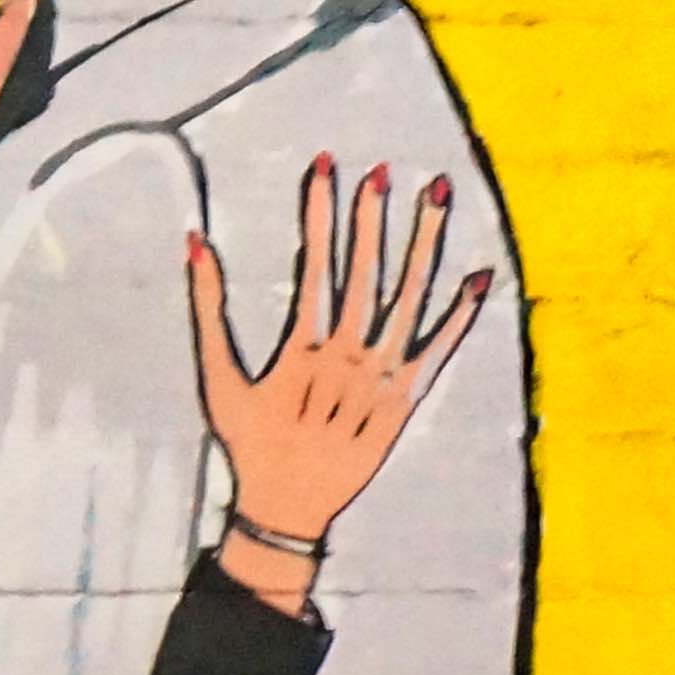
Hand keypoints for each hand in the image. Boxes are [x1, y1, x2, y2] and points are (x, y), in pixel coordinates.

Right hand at [186, 156, 490, 618]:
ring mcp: (381, 379)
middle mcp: (346, 359)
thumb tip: (195, 244)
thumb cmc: (249, 443)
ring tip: (438, 197)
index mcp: (301, 350)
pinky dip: (461, 315)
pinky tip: (480, 276)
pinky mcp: (406, 402)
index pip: (314, 264)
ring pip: (408, 300)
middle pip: (364, 274)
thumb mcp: (217, 380)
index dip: (320, 213)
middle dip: (372, 218)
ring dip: (425, 246)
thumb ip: (207, 310)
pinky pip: (440, 351)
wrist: (287, 508)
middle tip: (383, 169)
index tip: (326, 167)